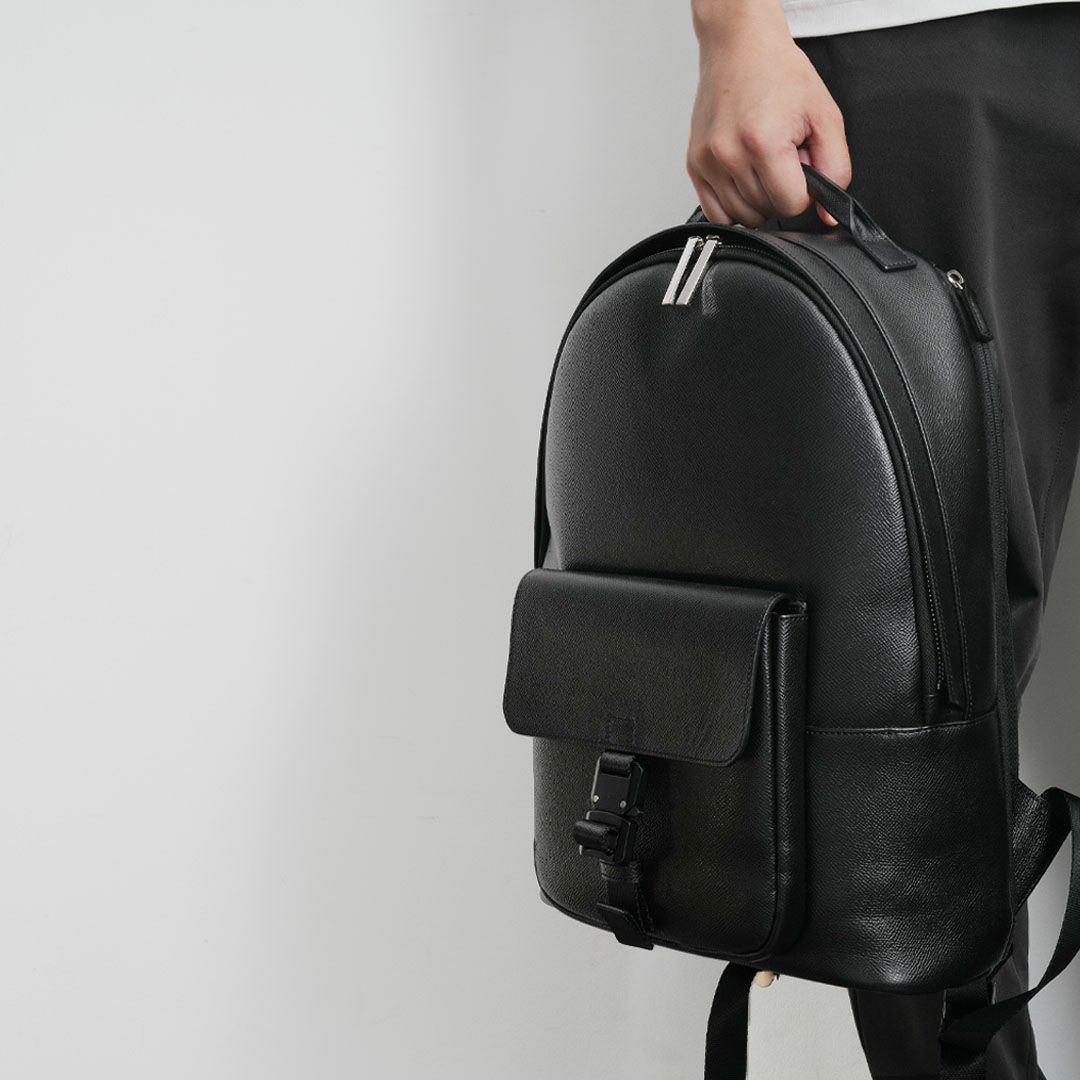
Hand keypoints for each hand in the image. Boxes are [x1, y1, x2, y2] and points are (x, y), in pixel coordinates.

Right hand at [687, 0, 850, 226]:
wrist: (740, 49)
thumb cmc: (779, 75)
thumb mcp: (825, 116)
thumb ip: (836, 168)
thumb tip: (829, 213)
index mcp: (763, 141)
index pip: (791, 204)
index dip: (804, 191)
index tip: (801, 167)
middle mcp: (729, 154)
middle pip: (767, 211)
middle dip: (781, 190)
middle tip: (781, 157)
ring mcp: (708, 162)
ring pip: (742, 216)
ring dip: (758, 200)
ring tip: (762, 163)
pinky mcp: (694, 166)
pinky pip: (716, 213)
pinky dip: (734, 205)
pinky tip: (744, 178)